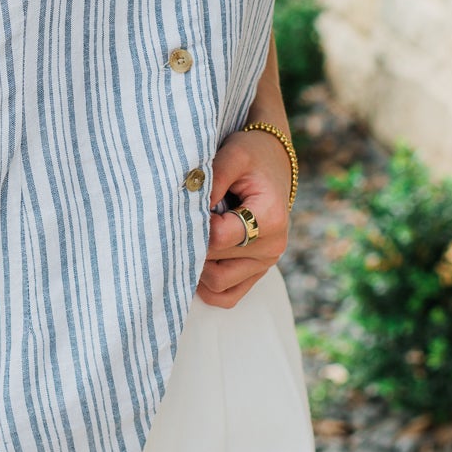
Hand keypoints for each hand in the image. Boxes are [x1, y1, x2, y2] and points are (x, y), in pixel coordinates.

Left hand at [196, 126, 291, 307]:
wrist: (273, 163)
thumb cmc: (251, 156)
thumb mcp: (234, 154)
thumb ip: (213, 177)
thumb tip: (190, 205)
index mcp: (269, 219)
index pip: (218, 238)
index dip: (194, 226)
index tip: (184, 207)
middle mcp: (272, 247)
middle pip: (214, 265)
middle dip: (191, 245)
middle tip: (178, 223)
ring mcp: (265, 264)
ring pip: (217, 285)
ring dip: (197, 266)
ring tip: (189, 237)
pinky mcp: (256, 273)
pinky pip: (227, 296)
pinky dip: (207, 285)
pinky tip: (197, 259)